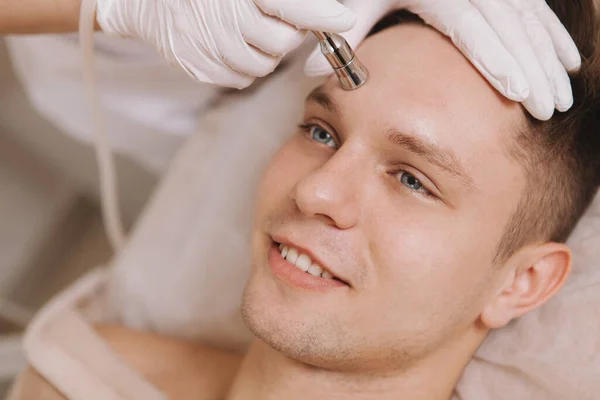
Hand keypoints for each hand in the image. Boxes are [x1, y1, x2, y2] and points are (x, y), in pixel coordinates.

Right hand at [96, 0, 355, 88]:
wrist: (147, 4)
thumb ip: (283, 0)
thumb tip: (328, 11)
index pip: (289, 4)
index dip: (321, 14)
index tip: (344, 20)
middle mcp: (223, 17)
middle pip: (282, 43)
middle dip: (288, 34)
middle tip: (273, 20)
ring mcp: (209, 46)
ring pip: (265, 65)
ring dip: (266, 52)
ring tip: (248, 32)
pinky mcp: (200, 68)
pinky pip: (243, 78)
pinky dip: (245, 66)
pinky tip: (231, 47)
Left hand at [304, 0, 580, 120]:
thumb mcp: (356, 1)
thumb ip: (343, 37)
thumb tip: (314, 74)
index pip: (473, 30)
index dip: (497, 60)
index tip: (518, 91)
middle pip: (510, 28)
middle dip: (534, 68)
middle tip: (551, 106)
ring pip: (529, 19)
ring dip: (549, 55)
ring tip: (565, 90)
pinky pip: (532, 9)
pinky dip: (551, 33)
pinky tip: (566, 57)